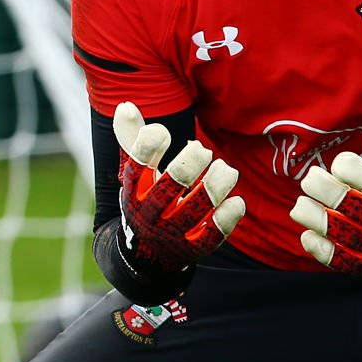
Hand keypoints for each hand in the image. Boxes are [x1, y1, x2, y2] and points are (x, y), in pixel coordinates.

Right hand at [113, 102, 244, 271]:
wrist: (146, 255)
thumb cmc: (145, 199)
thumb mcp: (135, 173)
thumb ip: (132, 139)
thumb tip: (125, 106)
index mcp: (133, 190)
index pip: (136, 165)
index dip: (149, 144)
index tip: (163, 132)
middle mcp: (149, 213)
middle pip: (169, 186)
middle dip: (190, 163)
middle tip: (202, 150)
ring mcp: (171, 233)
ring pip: (195, 210)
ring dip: (215, 186)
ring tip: (226, 169)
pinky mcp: (192, 249)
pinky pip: (211, 236)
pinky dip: (227, 218)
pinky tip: (236, 201)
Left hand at [289, 95, 361, 273]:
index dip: (353, 171)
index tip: (340, 161)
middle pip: (357, 211)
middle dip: (328, 192)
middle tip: (310, 178)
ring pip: (344, 237)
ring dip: (317, 219)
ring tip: (301, 203)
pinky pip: (340, 262)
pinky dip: (320, 248)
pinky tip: (307, 232)